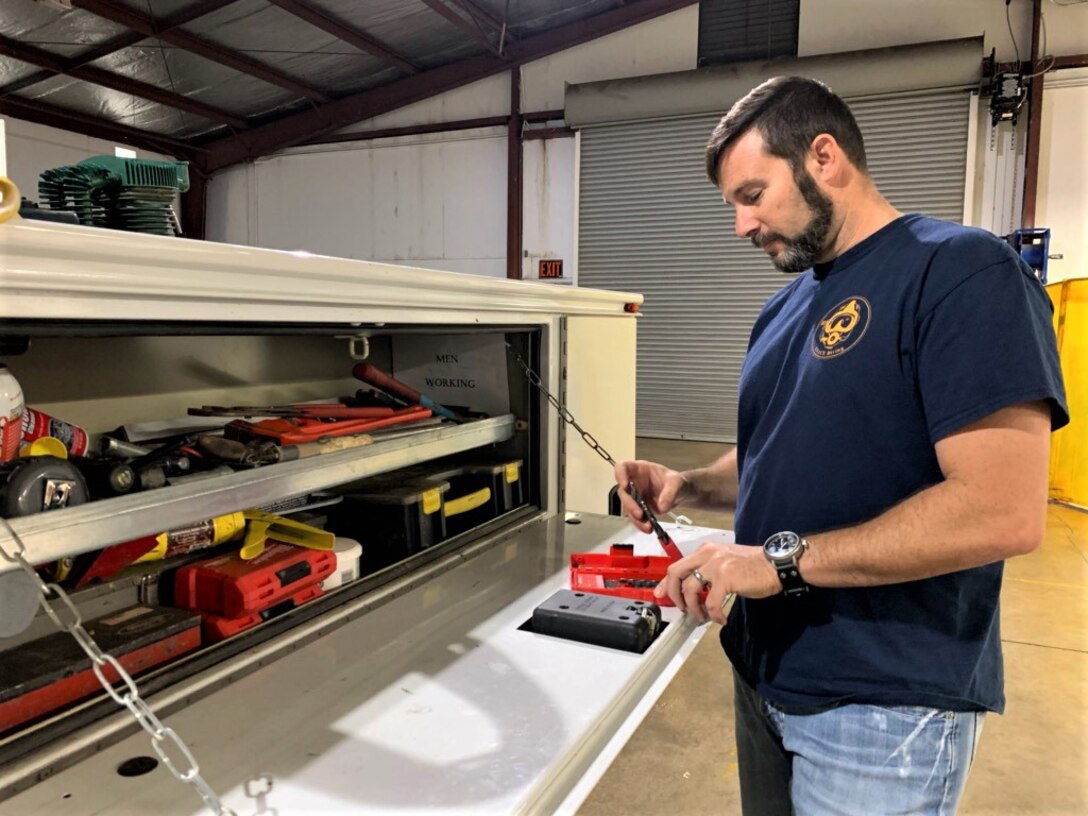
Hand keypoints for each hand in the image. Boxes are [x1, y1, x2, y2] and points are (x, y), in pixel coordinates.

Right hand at [614, 460, 688, 533]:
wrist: (680, 494)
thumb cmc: (675, 482)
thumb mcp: (676, 482)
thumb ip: (671, 492)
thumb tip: (662, 506)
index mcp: (639, 469)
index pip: (622, 467)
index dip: (620, 475)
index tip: (625, 485)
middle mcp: (633, 482)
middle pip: (623, 492)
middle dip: (630, 504)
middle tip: (640, 514)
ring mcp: (635, 496)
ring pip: (627, 507)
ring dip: (635, 518)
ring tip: (647, 526)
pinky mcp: (638, 508)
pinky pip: (635, 517)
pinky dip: (640, 524)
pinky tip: (647, 528)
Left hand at [654, 541, 780, 623]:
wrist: (776, 564)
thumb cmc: (753, 565)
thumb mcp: (725, 561)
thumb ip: (707, 571)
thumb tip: (693, 588)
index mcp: (706, 550)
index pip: (678, 565)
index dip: (666, 582)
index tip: (661, 594)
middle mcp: (708, 555)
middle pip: (676, 573)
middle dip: (673, 594)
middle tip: (681, 608)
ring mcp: (716, 565)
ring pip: (691, 590)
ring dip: (694, 608)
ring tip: (703, 616)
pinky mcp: (726, 578)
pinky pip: (712, 602)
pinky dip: (714, 615)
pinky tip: (721, 619)